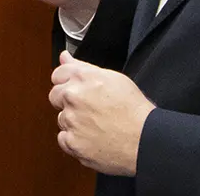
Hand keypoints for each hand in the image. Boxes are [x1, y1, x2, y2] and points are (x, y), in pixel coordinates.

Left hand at [49, 51, 152, 175]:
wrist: (144, 139)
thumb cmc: (134, 110)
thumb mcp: (113, 78)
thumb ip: (82, 66)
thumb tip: (64, 57)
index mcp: (83, 78)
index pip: (58, 74)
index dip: (66, 81)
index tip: (73, 88)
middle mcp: (73, 97)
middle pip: (54, 96)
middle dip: (67, 101)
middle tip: (89, 108)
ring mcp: (71, 120)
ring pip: (62, 118)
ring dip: (73, 121)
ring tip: (96, 124)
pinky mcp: (72, 142)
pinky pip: (64, 138)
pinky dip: (75, 140)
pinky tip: (92, 137)